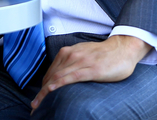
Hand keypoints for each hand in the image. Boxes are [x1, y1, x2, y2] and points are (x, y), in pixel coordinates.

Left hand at [31, 35, 150, 112]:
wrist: (122, 48)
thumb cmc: (103, 55)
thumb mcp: (83, 56)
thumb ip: (72, 65)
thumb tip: (62, 79)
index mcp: (67, 53)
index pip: (50, 73)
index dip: (42, 87)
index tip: (37, 99)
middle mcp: (70, 56)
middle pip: (51, 77)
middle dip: (40, 93)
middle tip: (34, 106)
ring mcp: (81, 62)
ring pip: (57, 78)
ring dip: (45, 92)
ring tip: (39, 105)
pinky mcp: (92, 69)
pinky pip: (71, 77)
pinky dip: (59, 84)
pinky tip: (51, 91)